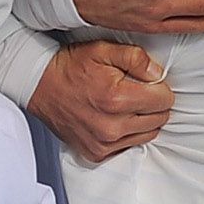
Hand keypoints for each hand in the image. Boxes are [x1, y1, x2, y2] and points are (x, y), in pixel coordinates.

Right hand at [28, 39, 174, 163]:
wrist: (39, 86)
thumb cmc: (71, 67)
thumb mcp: (103, 50)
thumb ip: (136, 58)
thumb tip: (158, 75)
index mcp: (117, 99)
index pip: (165, 100)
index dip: (160, 88)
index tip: (148, 82)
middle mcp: (112, 127)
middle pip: (159, 119)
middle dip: (153, 104)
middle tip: (136, 91)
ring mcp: (103, 143)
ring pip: (147, 135)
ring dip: (143, 120)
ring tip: (125, 105)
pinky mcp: (96, 153)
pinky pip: (128, 146)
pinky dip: (127, 134)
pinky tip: (114, 119)